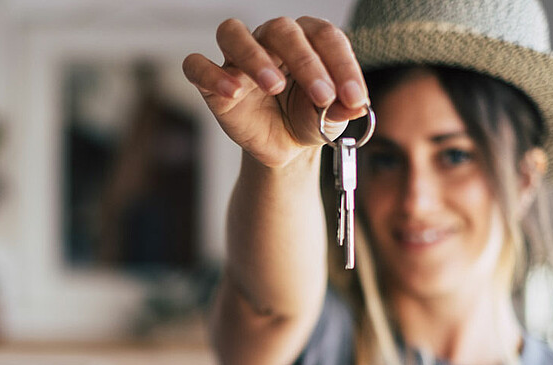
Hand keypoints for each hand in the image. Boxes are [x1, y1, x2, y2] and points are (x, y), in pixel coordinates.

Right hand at [183, 16, 369, 168]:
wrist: (283, 145)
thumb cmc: (307, 119)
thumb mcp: (330, 120)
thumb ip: (342, 110)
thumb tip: (355, 107)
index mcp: (307, 38)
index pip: (324, 36)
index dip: (342, 65)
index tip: (353, 98)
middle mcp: (270, 39)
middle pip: (282, 30)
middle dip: (306, 62)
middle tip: (323, 96)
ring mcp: (238, 58)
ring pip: (234, 33)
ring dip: (254, 56)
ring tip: (275, 86)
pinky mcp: (212, 82)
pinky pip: (197, 66)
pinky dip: (212, 75)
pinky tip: (234, 91)